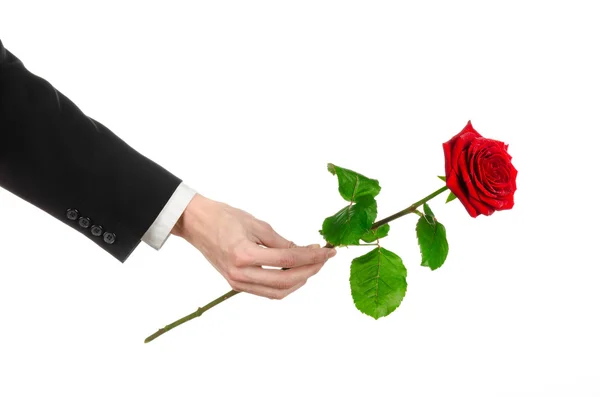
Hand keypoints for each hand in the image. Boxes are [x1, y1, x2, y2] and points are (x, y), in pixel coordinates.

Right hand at [171, 193, 336, 298]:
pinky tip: (295, 273)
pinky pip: (266, 291)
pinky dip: (284, 285)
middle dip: (310, 271)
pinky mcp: (235, 284)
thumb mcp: (256, 224)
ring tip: (312, 266)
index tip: (328, 252)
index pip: (288, 261)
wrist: (195, 223)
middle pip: (286, 281)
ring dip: (299, 281)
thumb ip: (280, 241)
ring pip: (278, 292)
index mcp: (244, 255)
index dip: (312, 257)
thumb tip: (302, 252)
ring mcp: (236, 282)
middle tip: (323, 259)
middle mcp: (240, 273)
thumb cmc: (223, 216)